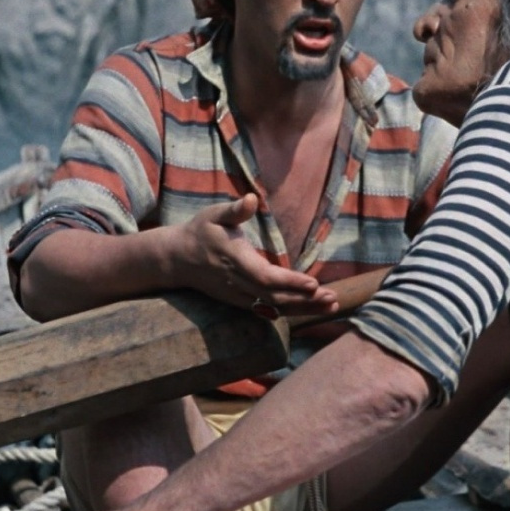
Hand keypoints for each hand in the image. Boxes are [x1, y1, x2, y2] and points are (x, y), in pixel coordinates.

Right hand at [174, 193, 338, 315]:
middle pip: (275, 297)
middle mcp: (238, 282)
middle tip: (332, 297)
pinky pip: (269, 310)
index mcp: (235, 260)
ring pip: (274, 307)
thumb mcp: (214, 214)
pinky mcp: (240, 302)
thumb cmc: (201, 231)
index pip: (265, 276)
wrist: (177, 259)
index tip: (313, 283)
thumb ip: (235, 210)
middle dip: (304, 299)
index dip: (289, 282)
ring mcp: (239, 296)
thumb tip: (251, 199)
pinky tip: (312, 309)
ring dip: (303, 308)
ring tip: (331, 304)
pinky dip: (291, 311)